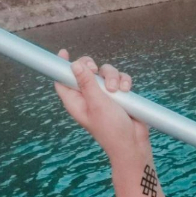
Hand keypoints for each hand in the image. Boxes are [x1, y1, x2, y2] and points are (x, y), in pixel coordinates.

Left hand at [53, 49, 149, 170]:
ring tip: (116, 90)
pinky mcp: (119, 95)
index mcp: (76, 101)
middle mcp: (88, 96)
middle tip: (95, 70)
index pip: (63, 80)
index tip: (64, 53)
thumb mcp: (97, 104)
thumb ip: (86, 83)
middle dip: (92, 67)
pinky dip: (124, 82)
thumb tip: (75, 65)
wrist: (133, 143)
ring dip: (113, 77)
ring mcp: (104, 95)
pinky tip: (126, 91)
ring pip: (105, 72)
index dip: (62, 66)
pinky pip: (120, 79)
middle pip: (85, 70)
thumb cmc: (111, 129)